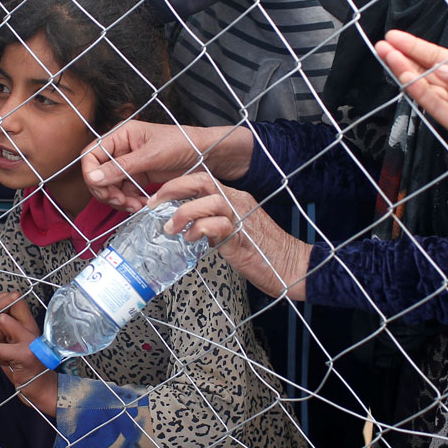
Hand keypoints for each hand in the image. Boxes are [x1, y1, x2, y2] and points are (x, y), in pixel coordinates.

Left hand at [0, 293, 57, 415]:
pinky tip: (8, 363)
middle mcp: (31, 326)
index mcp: (27, 322)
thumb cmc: (21, 365)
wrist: (39, 388)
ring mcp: (30, 339)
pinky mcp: (26, 354)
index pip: (13, 296)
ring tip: (3, 350)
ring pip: (3, 321)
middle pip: (11, 299)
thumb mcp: (3, 343)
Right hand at [81, 121, 254, 211]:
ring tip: (134, 206)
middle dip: (106, 191)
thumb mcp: (152, 155)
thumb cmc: (183, 144)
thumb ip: (122, 167)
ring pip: (110, 187)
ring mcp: (130, 165)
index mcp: (121, 135)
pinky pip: (125, 193)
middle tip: (120, 201)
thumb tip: (94, 177)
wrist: (207, 154)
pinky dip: (129, 202)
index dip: (91, 173)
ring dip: (118, 200)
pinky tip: (141, 205)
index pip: (92, 154)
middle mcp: (122, 149)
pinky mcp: (139, 178)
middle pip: (98, 174)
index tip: (102, 189)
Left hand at [150, 173, 310, 299]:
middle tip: (155, 203)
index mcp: (234, 199)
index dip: (176, 185)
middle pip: (203, 180)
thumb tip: (188, 227)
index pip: (202, 180)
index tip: (158, 198)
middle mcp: (237, 202)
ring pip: (210, 199)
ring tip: (171, 228)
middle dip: (174, 188)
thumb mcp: (231, 232)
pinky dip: (201, 229)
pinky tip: (192, 239)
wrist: (293, 267)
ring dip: (185, 212)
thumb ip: (212, 224)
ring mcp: (241, 218)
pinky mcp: (243, 237)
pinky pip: (219, 225)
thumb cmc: (263, 253)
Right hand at [376, 30, 447, 198]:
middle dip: (405, 57)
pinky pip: (435, 107)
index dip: (417, 47)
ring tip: (388, 57)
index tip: (395, 37)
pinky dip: (420, 93)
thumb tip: (441, 70)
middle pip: (427, 71)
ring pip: (426, 87)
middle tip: (382, 45)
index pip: (440, 58)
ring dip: (406, 72)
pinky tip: (406, 79)